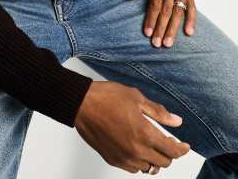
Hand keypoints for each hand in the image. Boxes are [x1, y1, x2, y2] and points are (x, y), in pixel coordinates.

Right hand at [74, 80, 190, 172]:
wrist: (82, 104)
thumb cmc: (106, 97)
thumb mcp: (136, 98)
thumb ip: (158, 112)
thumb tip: (176, 121)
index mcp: (144, 133)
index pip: (172, 150)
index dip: (182, 149)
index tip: (185, 146)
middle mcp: (136, 150)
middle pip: (163, 162)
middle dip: (169, 154)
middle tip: (168, 143)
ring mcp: (124, 157)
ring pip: (148, 168)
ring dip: (154, 159)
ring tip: (152, 147)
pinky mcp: (113, 159)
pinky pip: (133, 168)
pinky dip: (139, 162)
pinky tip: (137, 150)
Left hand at [124, 0, 196, 47]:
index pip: (155, 2)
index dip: (151, 18)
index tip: (147, 33)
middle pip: (167, 10)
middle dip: (161, 28)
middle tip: (156, 44)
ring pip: (179, 12)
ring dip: (173, 29)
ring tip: (167, 44)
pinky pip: (192, 9)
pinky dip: (191, 21)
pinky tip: (188, 33)